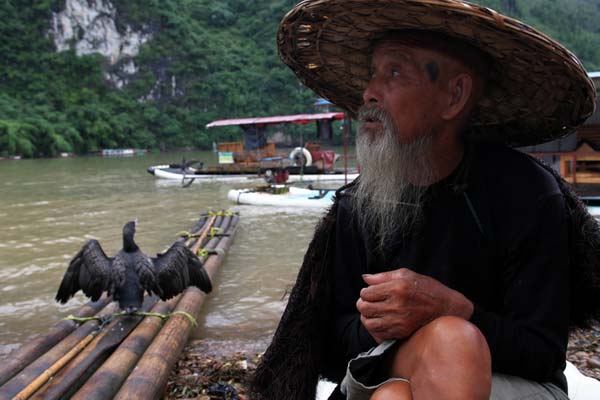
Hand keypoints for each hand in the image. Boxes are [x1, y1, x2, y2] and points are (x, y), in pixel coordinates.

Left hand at [356, 268, 472, 341]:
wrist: (447, 307)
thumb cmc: (427, 288)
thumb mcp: (406, 275)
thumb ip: (383, 276)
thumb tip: (365, 278)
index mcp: (397, 288)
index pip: (366, 293)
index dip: (365, 292)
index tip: (369, 292)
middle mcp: (397, 305)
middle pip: (365, 308)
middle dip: (362, 304)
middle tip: (367, 302)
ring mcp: (399, 321)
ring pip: (369, 323)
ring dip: (367, 317)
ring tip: (372, 312)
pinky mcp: (402, 332)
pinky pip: (379, 333)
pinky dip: (375, 328)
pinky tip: (380, 321)